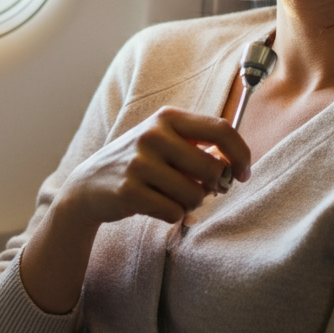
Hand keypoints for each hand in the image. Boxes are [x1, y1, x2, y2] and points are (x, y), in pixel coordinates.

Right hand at [19, 107, 249, 313]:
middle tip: (204, 191)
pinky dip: (173, 215)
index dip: (241, 155)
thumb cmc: (139, 163)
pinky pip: (174, 213)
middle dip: (215, 186)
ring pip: (195, 195)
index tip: (243, 174)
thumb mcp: (164, 141)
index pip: (222, 129)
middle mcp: (153, 135)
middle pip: (213, 168)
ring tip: (173, 197)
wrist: (89, 185)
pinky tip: (155, 205)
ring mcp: (139, 163)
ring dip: (191, 204)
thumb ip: (198, 144)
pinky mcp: (129, 191)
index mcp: (167, 117)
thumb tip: (235, 164)